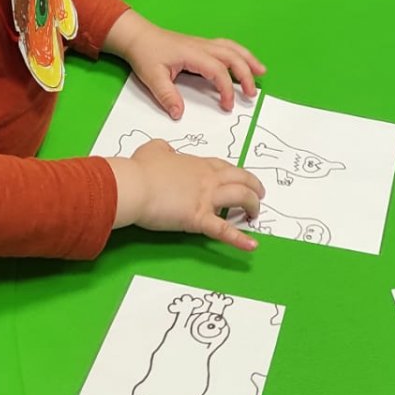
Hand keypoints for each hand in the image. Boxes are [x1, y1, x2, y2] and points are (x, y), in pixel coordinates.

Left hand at [109, 12, 263, 115]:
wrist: (138, 36)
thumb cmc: (145, 54)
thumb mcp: (152, 77)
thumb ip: (167, 96)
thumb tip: (179, 114)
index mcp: (193, 54)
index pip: (218, 70)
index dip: (226, 89)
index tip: (227, 106)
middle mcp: (202, 47)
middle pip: (232, 57)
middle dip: (246, 74)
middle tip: (252, 94)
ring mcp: (203, 44)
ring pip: (232, 48)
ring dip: (248, 59)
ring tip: (261, 71)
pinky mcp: (201, 45)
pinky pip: (226, 47)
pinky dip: (239, 54)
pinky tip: (244, 61)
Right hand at [109, 138, 264, 250]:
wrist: (134, 185)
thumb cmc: (140, 169)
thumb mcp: (152, 150)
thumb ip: (162, 149)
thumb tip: (165, 150)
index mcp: (197, 165)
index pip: (223, 167)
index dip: (235, 173)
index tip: (241, 179)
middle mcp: (207, 179)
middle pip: (240, 179)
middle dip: (253, 186)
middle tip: (259, 194)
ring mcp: (205, 198)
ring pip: (240, 197)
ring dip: (252, 205)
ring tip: (255, 214)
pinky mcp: (198, 219)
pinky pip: (223, 230)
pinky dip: (240, 239)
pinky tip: (252, 246)